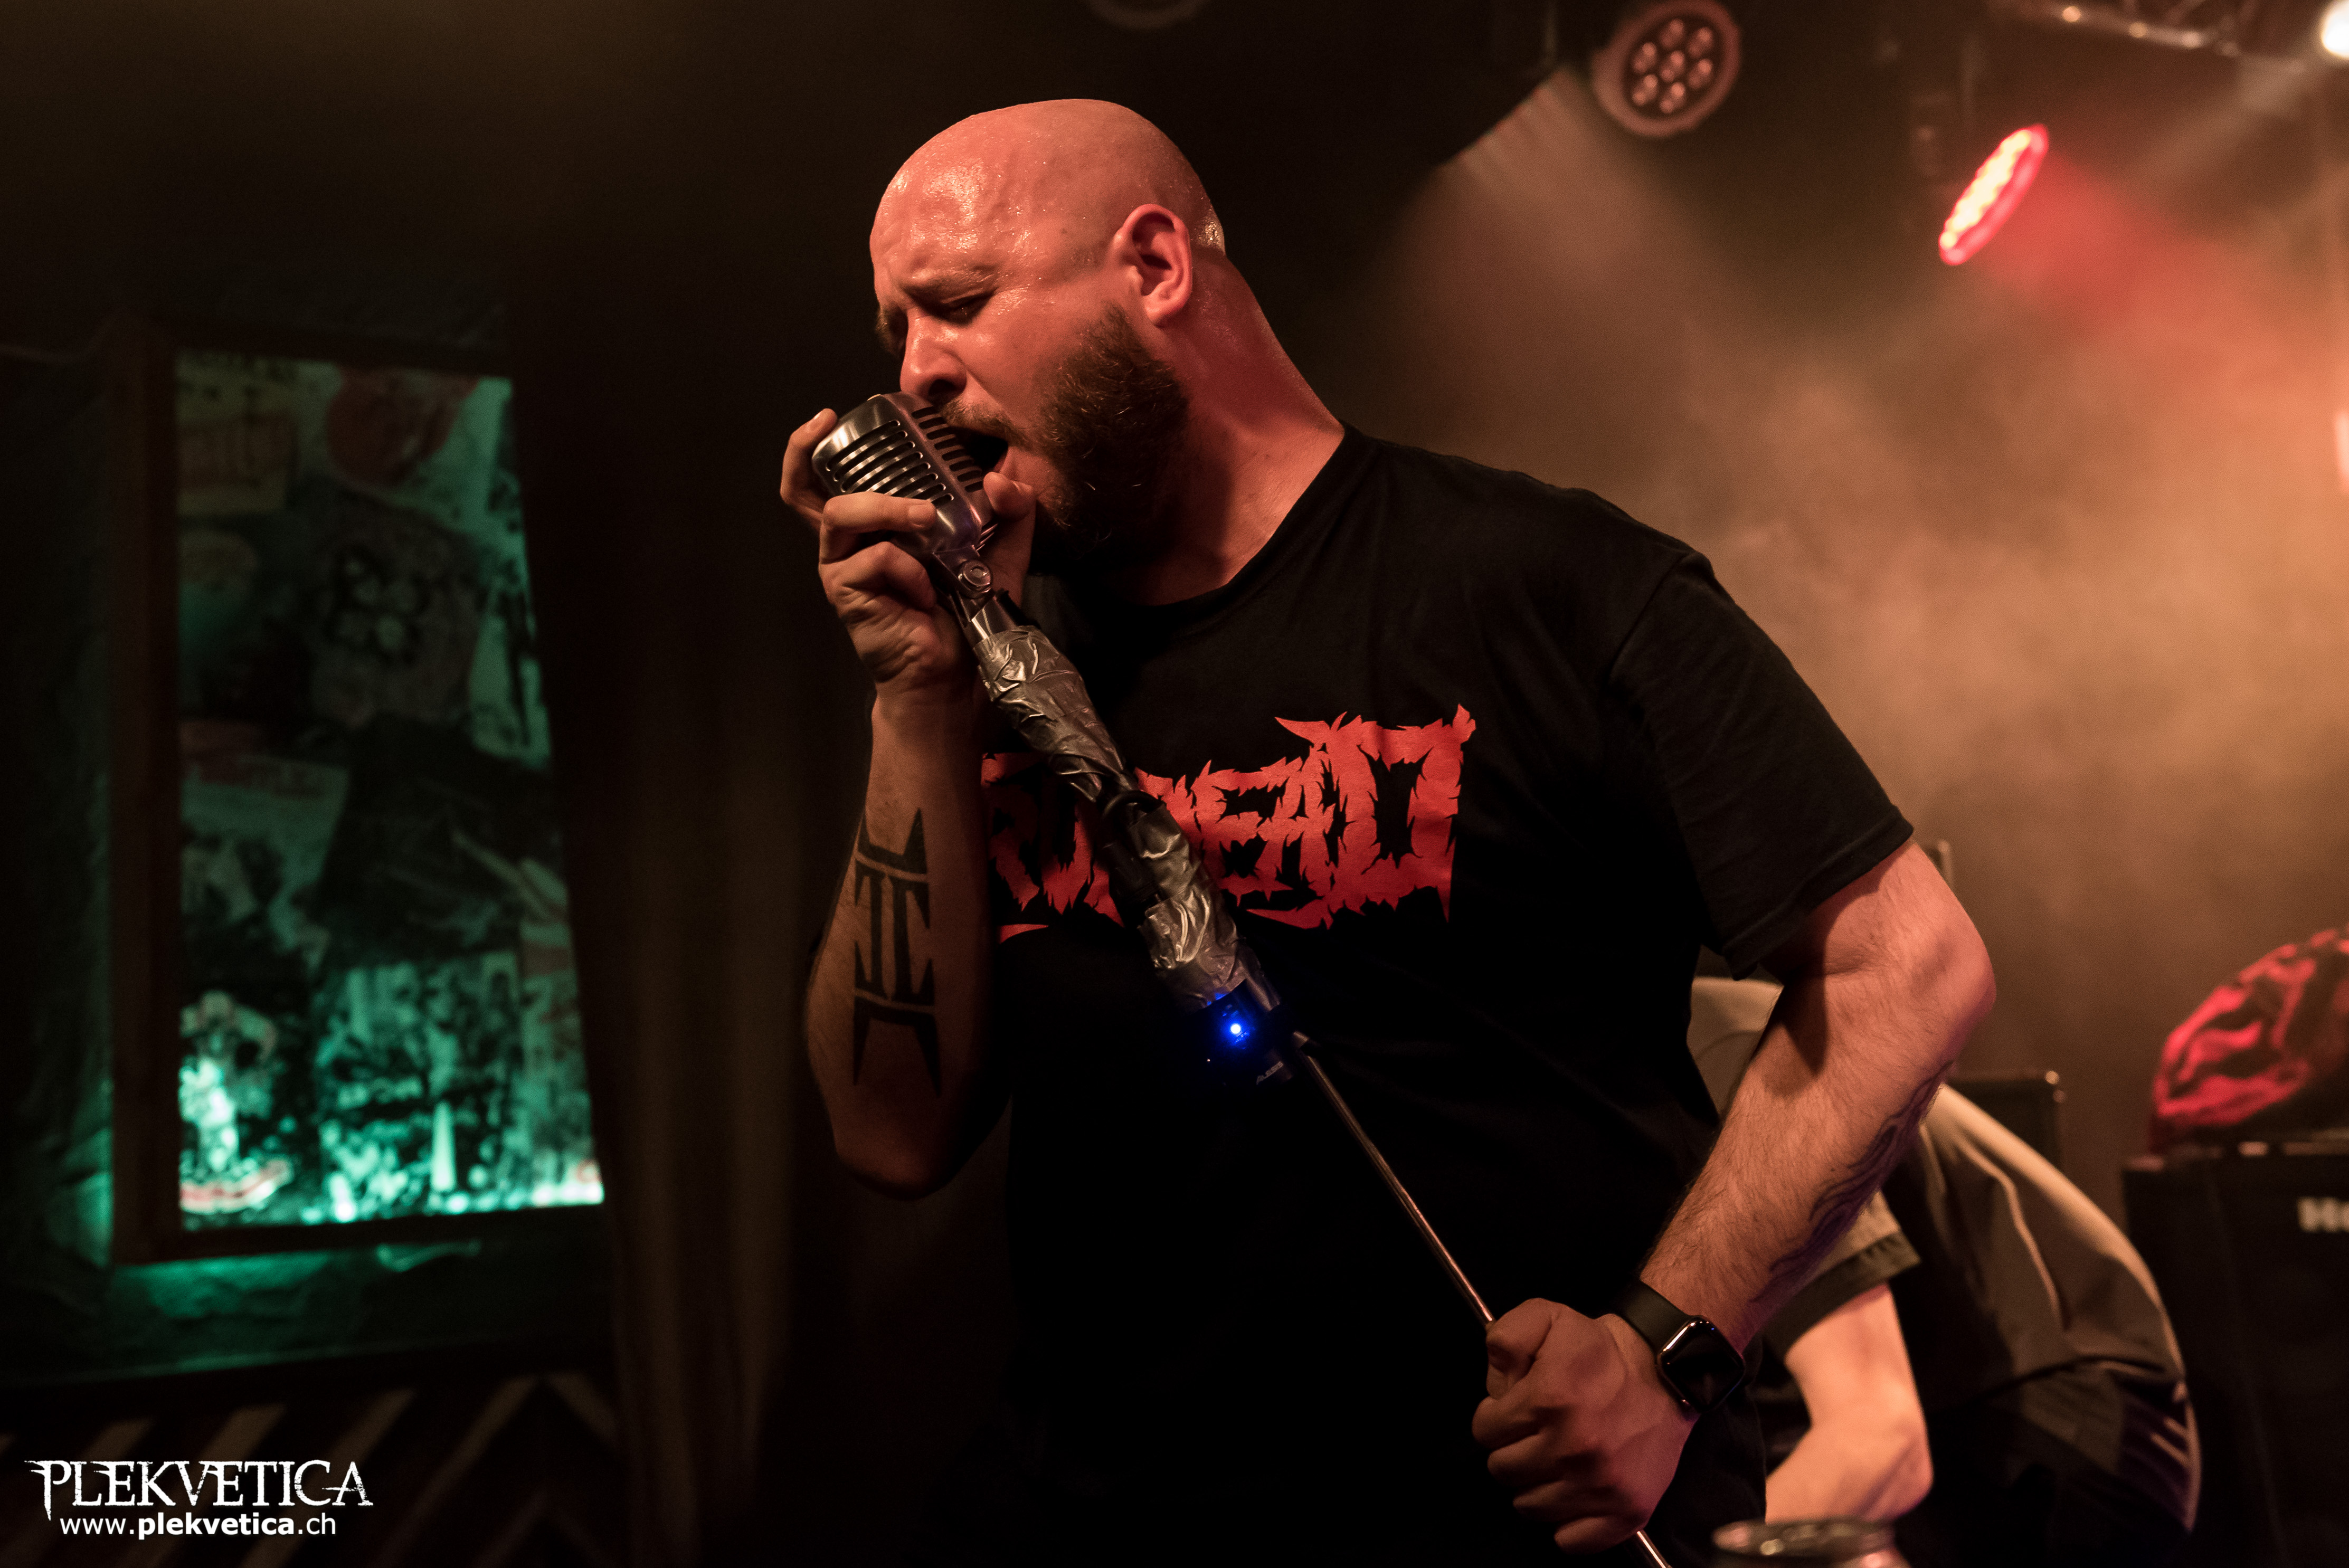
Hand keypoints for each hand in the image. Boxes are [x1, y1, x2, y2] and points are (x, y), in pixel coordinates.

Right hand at [781, 410, 1036, 706]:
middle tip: (856, 442)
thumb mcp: (998, 553)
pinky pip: (872, 560)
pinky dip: (907, 569)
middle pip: (805, 491)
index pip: (826, 478)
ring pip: (841, 513)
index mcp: (875, 524)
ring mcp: (842, 567)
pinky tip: (927, 592)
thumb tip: (999, 479)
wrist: (957, 672)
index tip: (826, 417)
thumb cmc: (967, 611)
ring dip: (886, 508)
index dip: (810, 447)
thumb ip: (1009, 512)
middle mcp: (849, 541)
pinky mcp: (846, 593)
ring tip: (926, 520)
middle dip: (821, 459)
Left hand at [1472, 1300, 1695, 1553]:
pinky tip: (1573, 1491)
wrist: (1667, 1370)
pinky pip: (1572, 1541)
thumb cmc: (1602, 1349)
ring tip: (1555, 1458)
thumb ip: (1505, 1338)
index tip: (1513, 1411)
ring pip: (1530, 1507)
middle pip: (1503, 1471)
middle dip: (1511, 1450)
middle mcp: (1575, 1447)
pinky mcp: (1628, 1510)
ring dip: (1535, 1485)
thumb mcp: (1547, 1317)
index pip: (1484, 1431)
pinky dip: (1567, 1523)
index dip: (1493, 1418)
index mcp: (1550, 1399)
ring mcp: (1602, 1484)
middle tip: (1535, 1433)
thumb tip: (1494, 1384)